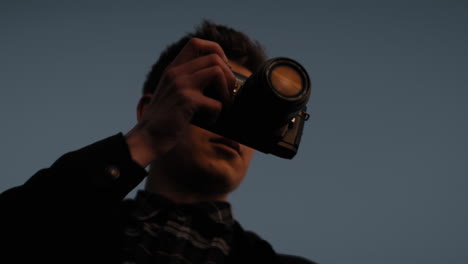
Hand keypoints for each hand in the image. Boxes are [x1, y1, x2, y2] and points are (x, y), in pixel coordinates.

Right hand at [125, 38, 235, 166]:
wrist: (146, 139)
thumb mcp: (174, 94)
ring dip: (227, 91)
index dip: (216, 52)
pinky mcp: (186, 101)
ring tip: (223, 105)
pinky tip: (208, 121)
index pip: (197, 43)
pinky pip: (216, 102)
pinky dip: (217, 114)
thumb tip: (223, 81)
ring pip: (217, 72)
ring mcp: (181, 85)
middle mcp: (176, 72)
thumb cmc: (165, 121)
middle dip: (229, 76)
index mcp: (173, 69)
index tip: (221, 70)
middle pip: (214, 57)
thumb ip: (190, 83)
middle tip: (227, 94)